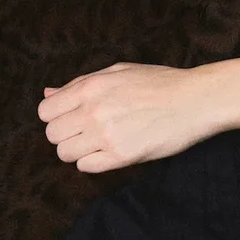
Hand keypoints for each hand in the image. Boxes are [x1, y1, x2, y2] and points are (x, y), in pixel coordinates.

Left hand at [37, 62, 210, 172]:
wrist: (193, 100)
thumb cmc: (157, 82)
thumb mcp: (117, 72)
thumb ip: (79, 84)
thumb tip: (48, 93)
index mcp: (91, 87)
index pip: (46, 111)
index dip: (55, 115)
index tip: (70, 116)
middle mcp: (93, 111)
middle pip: (52, 134)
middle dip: (65, 133)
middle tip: (85, 129)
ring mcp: (106, 135)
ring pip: (65, 153)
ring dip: (77, 149)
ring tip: (98, 140)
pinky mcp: (121, 157)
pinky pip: (86, 167)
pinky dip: (93, 161)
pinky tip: (109, 149)